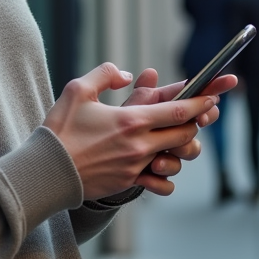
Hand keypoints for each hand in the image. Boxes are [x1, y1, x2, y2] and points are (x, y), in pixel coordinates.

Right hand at [42, 63, 219, 200]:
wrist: (45, 172)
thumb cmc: (59, 129)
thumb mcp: (78, 90)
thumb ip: (106, 75)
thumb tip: (129, 75)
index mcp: (130, 120)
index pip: (178, 111)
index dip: (200, 102)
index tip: (214, 96)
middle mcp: (138, 145)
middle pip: (184, 134)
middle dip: (195, 122)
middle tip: (199, 112)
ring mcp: (135, 167)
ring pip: (175, 157)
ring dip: (181, 145)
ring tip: (177, 134)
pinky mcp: (128, 183)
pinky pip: (160, 182)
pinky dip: (165, 173)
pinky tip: (160, 163)